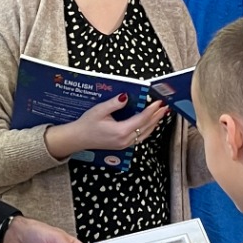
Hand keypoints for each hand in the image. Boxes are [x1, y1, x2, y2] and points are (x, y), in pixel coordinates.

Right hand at [44, 94, 170, 161]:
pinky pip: (140, 138)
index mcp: (121, 131)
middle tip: (165, 106)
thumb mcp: (99, 111)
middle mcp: (125, 140)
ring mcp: (125, 144)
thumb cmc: (87, 124)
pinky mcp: (123, 146)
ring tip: (161, 114)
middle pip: (147, 127)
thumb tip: (126, 97)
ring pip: (145, 134)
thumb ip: (114, 104)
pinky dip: (148, 129)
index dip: (152, 110)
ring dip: (154, 123)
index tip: (158, 102)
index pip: (142, 119)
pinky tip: (150, 124)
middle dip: (157, 116)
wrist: (78, 139)